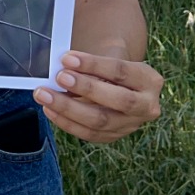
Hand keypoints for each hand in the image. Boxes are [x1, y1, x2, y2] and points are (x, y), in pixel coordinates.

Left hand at [34, 51, 162, 143]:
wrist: (122, 85)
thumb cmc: (111, 68)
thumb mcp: (110, 57)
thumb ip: (91, 63)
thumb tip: (61, 66)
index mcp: (149, 80)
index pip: (121, 71)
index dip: (93, 64)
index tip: (67, 58)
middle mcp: (147, 106)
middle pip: (118, 100)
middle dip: (86, 88)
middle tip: (59, 77)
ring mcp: (131, 125)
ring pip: (100, 121)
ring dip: (69, 108)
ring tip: (45, 95)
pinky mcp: (115, 136)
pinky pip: (89, 134)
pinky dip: (67, 122)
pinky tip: (50, 110)